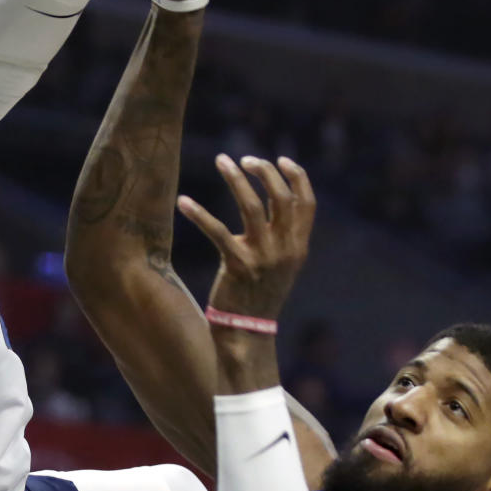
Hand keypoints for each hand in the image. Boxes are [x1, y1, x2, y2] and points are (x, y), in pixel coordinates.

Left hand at [178, 155, 314, 321]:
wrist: (248, 332)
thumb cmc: (260, 294)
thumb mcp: (282, 265)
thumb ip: (283, 236)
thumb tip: (274, 202)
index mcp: (298, 247)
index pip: (307, 203)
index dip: (296, 176)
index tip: (280, 159)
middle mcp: (284, 249)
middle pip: (280, 197)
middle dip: (264, 171)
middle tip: (245, 160)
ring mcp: (262, 257)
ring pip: (251, 206)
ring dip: (235, 179)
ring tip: (221, 160)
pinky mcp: (237, 265)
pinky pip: (217, 231)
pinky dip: (198, 213)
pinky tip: (183, 201)